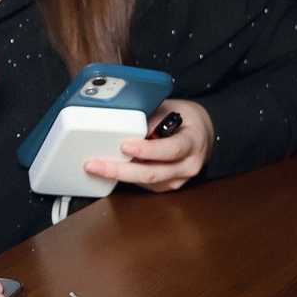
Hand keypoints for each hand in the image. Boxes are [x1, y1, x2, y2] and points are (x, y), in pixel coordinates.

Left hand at [83, 99, 212, 191]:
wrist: (202, 135)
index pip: (172, 149)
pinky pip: (145, 185)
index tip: (125, 146)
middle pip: (153, 173)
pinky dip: (126, 177)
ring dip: (119, 175)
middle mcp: (188, 166)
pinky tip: (109, 170)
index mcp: (193, 142)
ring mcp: (178, 180)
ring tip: (95, 167)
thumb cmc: (184, 119)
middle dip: (121, 171)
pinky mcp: (167, 186)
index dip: (148, 150)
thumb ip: (150, 119)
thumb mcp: (170, 109)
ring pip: (146, 182)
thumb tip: (121, 125)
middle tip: (95, 165)